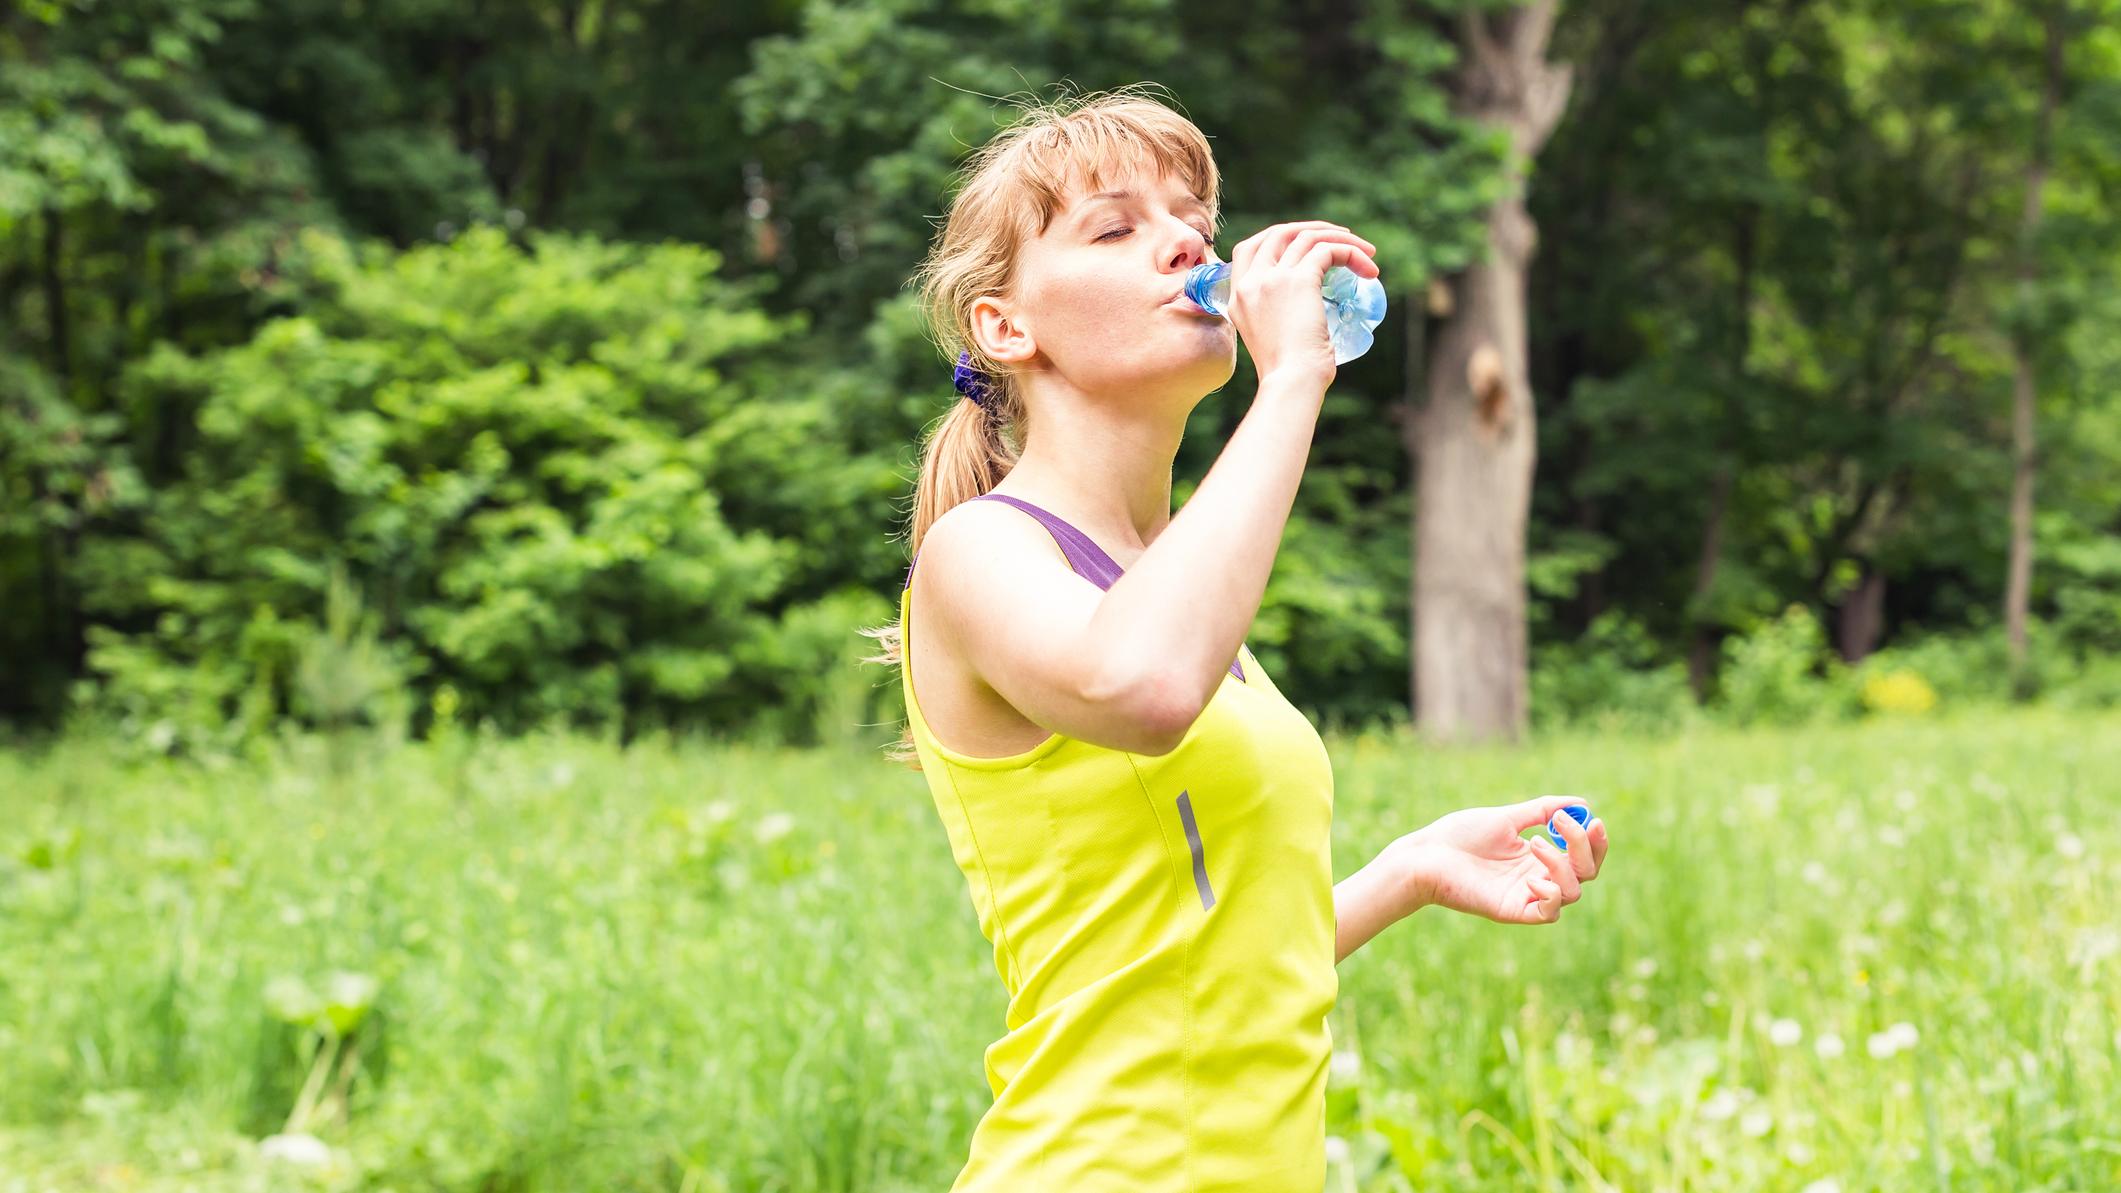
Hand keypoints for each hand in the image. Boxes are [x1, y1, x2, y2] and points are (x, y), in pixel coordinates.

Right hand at [1224, 219, 1378, 387]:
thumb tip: (1303, 308)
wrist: (1291, 383)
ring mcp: (1272, 278)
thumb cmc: (1288, 373)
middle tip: (1341, 239)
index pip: (1249, 248)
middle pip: (1278, 233)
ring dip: (1341, 239)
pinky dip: (1351, 253)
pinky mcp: (1299, 280)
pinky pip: (1328, 250)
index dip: (1279, 237)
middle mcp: (1249, 282)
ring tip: (1367, 253)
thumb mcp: (1270, 338)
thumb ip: (1276, 316)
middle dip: (1313, 229)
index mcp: (1236, 297)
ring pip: (1307, 237)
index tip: (1306, 244)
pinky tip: (1368, 269)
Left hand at [1391, 795, 1608, 925]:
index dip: (1595, 841)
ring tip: (1532, 842)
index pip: (1582, 855)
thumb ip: (1543, 810)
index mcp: (1538, 856)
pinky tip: (1531, 877)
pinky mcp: (1513, 911)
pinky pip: (1549, 913)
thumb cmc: (1460, 835)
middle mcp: (1538, 877)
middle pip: (1586, 873)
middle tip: (1561, 825)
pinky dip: (1550, 894)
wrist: (1428, 854)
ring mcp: (1527, 896)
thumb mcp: (1507, 817)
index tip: (1593, 819)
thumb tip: (1581, 804)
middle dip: (1585, 848)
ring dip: (1561, 864)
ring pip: (1573, 891)